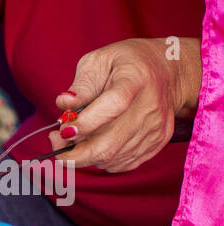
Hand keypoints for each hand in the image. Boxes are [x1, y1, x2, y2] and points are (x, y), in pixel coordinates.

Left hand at [49, 37, 200, 171]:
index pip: (112, 106)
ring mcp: (155, 128)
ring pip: (111, 158)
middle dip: (74, 153)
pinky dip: (101, 160)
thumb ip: (81, 85)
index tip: (63, 129)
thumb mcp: (99, 61)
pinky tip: (95, 143)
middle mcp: (149, 107)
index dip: (85, 123)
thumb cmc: (127, 64)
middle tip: (57, 140)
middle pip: (109, 144)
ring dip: (84, 156)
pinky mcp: (157, 142)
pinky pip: (121, 164)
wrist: (169, 71)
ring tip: (74, 139)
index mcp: (134, 80)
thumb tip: (64, 104)